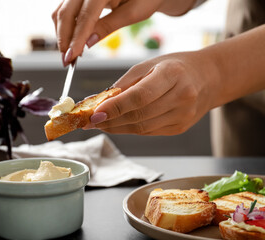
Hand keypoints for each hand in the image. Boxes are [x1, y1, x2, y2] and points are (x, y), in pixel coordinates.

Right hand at [52, 0, 162, 65]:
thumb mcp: (133, 13)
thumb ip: (108, 26)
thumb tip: (88, 42)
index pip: (85, 16)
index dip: (76, 39)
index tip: (71, 57)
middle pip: (66, 13)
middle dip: (64, 39)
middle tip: (67, 61)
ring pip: (61, 12)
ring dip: (63, 34)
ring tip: (70, 54)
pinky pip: (65, 10)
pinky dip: (66, 27)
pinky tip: (72, 41)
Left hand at [86, 52, 218, 135]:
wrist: (208, 78)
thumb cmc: (175, 67)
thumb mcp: (149, 65)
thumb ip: (125, 83)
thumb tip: (99, 101)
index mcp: (173, 75)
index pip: (140, 96)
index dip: (115, 107)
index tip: (94, 113)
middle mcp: (182, 97)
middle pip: (139, 115)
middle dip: (110, 121)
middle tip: (89, 121)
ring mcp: (183, 116)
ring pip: (142, 128)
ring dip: (116, 127)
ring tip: (99, 123)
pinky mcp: (180, 128)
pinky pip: (148, 132)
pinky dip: (129, 129)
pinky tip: (117, 125)